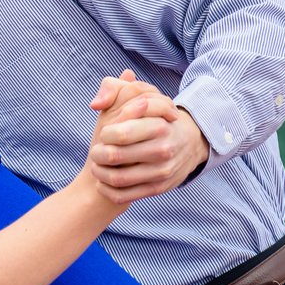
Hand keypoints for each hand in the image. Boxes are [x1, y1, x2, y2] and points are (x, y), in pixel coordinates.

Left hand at [87, 70, 210, 203]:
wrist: (189, 143)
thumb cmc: (155, 117)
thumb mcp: (141, 95)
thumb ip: (115, 88)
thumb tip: (96, 104)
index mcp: (158, 125)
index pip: (120, 133)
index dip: (104, 134)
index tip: (104, 133)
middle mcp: (162, 149)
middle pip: (115, 156)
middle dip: (97, 153)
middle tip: (95, 151)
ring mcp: (162, 171)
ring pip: (118, 178)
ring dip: (99, 173)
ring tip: (96, 166)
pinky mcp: (159, 188)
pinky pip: (125, 195)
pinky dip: (107, 190)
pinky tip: (101, 183)